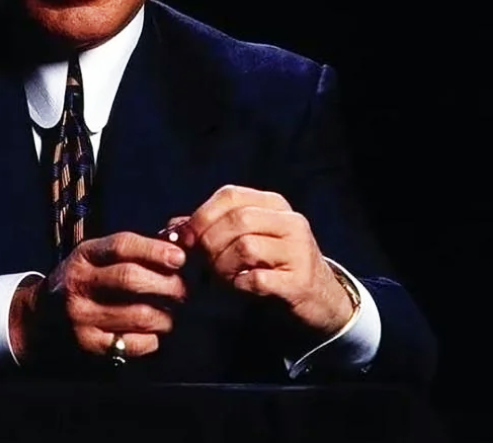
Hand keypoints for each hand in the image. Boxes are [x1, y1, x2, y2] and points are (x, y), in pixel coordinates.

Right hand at [10, 232, 186, 363]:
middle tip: (184, 290)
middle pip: (131, 279)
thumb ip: (130, 251)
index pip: (122, 246)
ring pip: (137, 315)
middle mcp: (80, 283)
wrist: (41, 316)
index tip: (180, 258)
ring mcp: (81, 316)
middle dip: (167, 284)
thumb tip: (175, 247)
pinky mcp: (87, 345)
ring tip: (173, 313)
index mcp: (84, 255)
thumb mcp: (95, 256)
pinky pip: (131, 344)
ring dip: (165, 315)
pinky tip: (154, 333)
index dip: (154, 250)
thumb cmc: (83, 279)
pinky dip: (152, 339)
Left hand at [169, 185, 354, 341]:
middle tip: (205, 264)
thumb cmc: (274, 264)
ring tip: (224, 277)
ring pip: (245, 247)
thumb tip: (172, 228)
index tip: (184, 238)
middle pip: (236, 220)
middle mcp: (289, 221)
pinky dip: (240, 285)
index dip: (201, 215)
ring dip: (223, 267)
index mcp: (273, 204)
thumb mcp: (247, 238)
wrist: (320, 297)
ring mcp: (298, 250)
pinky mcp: (300, 281)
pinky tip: (241, 288)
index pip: (230, 195)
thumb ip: (211, 228)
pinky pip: (257, 279)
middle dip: (210, 244)